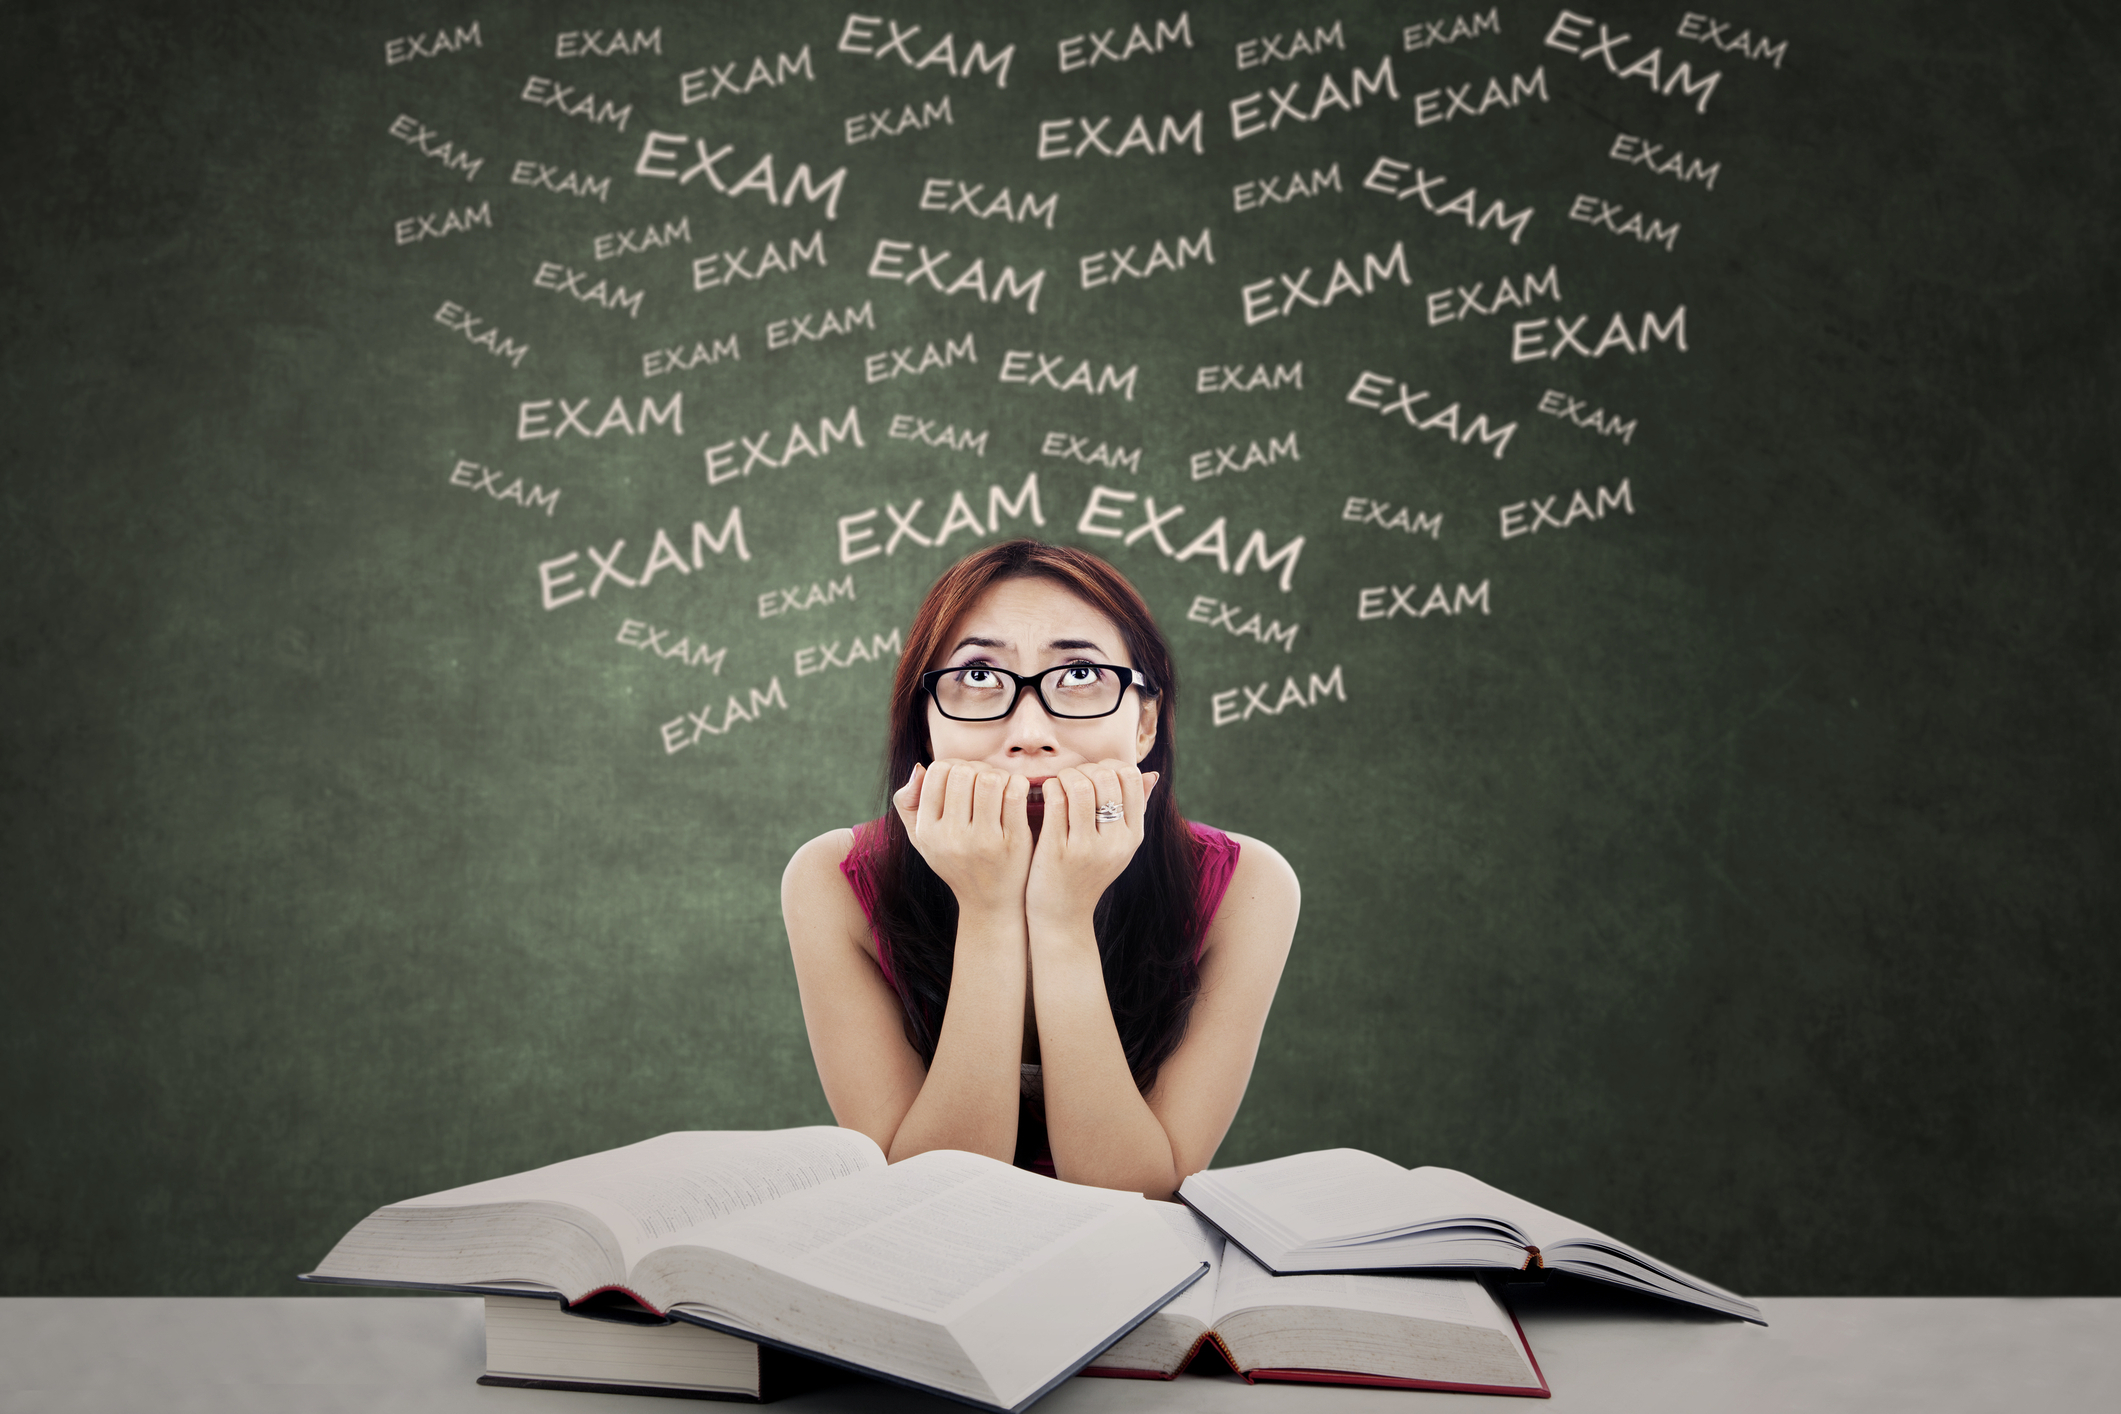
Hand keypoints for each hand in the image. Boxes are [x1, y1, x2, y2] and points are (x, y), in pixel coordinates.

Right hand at [892, 760, 1033, 918]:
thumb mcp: (921, 839)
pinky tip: (1016, 791)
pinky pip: (1015, 793)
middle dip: (977, 768)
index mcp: (928, 831)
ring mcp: (983, 841)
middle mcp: (952, 837)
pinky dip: (1018, 783)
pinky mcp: (1013, 843)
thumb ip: (909, 803)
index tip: (964, 779)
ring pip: (990, 779)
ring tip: (1000, 786)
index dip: (953, 766)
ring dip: (998, 775)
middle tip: (985, 780)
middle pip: (963, 772)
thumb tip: (919, 768)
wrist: (989, 904)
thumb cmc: (955, 862)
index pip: (937, 772)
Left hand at [1024, 761, 1159, 931]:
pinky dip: (1050, 787)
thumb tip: (1151, 774)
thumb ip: (1134, 810)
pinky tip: (1047, 793)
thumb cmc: (1088, 873)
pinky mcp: (1057, 851)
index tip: (1094, 773)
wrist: (1063, 916)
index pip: (1132, 778)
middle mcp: (1114, 843)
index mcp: (1132, 837)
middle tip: (1072, 777)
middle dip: (1085, 769)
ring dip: (1065, 775)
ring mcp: (1086, 848)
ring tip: (1059, 783)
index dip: (1110, 766)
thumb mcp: (1119, 846)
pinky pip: (1056, 800)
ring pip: (1080, 786)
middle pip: (1106, 778)